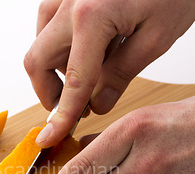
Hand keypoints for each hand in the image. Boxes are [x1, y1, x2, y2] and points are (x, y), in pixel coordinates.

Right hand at [25, 0, 194, 147]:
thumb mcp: (157, 36)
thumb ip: (122, 73)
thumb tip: (100, 103)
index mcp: (91, 17)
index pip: (73, 83)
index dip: (61, 116)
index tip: (49, 138)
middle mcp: (67, 4)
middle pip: (38, 62)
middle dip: (50, 91)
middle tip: (73, 106)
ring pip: (40, 43)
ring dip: (57, 68)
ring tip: (93, 72)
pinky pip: (49, 25)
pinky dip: (62, 46)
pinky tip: (90, 48)